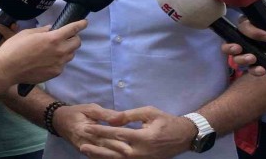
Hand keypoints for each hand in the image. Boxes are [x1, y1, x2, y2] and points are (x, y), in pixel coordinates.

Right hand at [0, 20, 86, 84]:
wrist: (7, 69)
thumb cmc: (15, 48)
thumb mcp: (28, 33)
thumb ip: (43, 30)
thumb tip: (52, 29)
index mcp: (54, 38)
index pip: (73, 29)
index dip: (81, 24)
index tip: (84, 22)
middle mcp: (60, 51)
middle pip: (77, 43)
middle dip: (73, 38)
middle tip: (64, 37)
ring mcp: (59, 64)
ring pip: (70, 54)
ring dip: (67, 49)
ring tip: (54, 49)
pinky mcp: (55, 73)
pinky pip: (62, 64)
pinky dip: (59, 60)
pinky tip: (47, 60)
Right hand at [51, 104, 122, 151]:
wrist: (59, 121)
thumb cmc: (76, 112)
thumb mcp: (90, 109)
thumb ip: (105, 114)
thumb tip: (120, 117)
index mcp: (85, 130)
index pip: (102, 137)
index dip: (115, 142)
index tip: (128, 145)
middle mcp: (84, 142)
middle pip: (103, 148)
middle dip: (116, 151)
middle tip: (130, 153)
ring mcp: (84, 149)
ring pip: (100, 154)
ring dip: (112, 156)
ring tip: (125, 157)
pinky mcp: (85, 152)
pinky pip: (96, 156)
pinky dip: (105, 157)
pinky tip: (115, 158)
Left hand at [79, 106, 194, 158]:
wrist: (183, 137)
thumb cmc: (166, 121)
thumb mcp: (149, 112)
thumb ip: (129, 115)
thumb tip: (112, 119)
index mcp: (143, 138)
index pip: (117, 134)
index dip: (101, 131)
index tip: (88, 128)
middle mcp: (141, 152)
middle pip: (114, 152)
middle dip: (97, 148)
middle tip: (82, 144)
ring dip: (101, 157)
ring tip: (87, 152)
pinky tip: (101, 158)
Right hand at [223, 8, 265, 75]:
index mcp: (258, 19)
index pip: (244, 23)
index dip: (250, 30)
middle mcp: (254, 34)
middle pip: (234, 39)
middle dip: (232, 46)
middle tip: (239, 49)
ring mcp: (259, 48)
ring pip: (239, 54)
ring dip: (241, 59)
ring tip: (252, 60)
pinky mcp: (265, 60)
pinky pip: (253, 67)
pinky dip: (254, 70)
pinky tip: (262, 70)